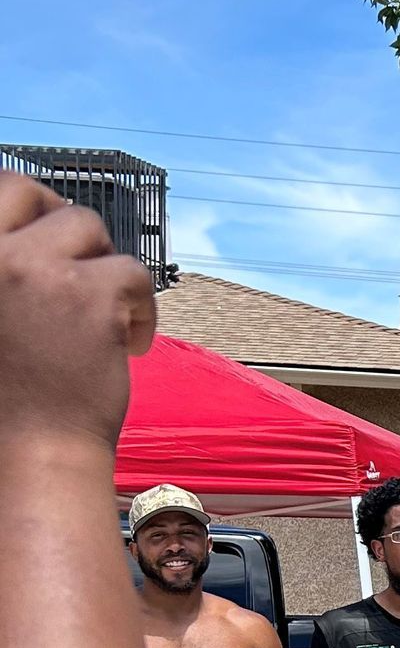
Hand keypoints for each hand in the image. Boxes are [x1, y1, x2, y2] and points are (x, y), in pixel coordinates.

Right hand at [0, 174, 156, 454]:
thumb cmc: (6, 398)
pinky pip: (130, 271)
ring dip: (100, 268)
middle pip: (33, 193)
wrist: (30, 455)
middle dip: (62, 224)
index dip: (25, 204)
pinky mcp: (88, 295)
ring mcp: (36, 269)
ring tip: (102, 318)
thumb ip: (5, 271)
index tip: (45, 234)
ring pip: (88, 228)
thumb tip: (33, 235)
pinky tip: (127, 343)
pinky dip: (139, 307)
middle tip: (83, 265)